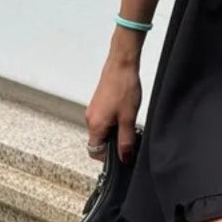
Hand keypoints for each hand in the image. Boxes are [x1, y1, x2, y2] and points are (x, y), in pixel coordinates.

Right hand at [84, 47, 142, 163]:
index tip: (123, 153)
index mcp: (95, 125)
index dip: (110, 156)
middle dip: (115, 142)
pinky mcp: (99, 103)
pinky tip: (127, 112)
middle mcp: (90, 118)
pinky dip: (115, 121)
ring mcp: (94, 110)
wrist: (122, 64)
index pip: (95, 152)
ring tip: (130, 120)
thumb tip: (124, 158)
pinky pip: (104, 119)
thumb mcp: (129, 118)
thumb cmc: (124, 86)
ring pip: (103, 130)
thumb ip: (126, 140)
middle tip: (130, 135)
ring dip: (116, 130)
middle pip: (99, 141)